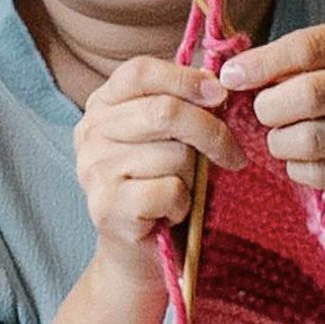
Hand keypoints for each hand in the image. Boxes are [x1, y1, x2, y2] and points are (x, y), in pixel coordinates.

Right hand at [74, 57, 245, 280]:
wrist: (140, 252)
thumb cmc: (163, 185)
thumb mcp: (173, 137)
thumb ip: (186, 103)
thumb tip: (217, 78)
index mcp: (102, 106)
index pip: (139, 72)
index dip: (185, 78)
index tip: (220, 94)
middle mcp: (90, 132)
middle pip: (164, 111)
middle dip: (211, 132)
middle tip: (234, 154)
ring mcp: (94, 170)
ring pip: (173, 155)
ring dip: (193, 178)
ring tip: (182, 191)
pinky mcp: (106, 206)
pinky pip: (170, 190)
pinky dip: (183, 204)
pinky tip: (170, 213)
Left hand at [217, 20, 324, 215]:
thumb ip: (308, 58)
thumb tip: (238, 71)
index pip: (306, 48)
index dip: (260, 63)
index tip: (230, 76)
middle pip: (308, 95)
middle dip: (269, 107)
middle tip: (263, 112)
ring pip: (311, 139)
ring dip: (279, 142)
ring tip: (279, 137)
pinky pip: (321, 175)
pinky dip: (298, 169)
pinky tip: (301, 160)